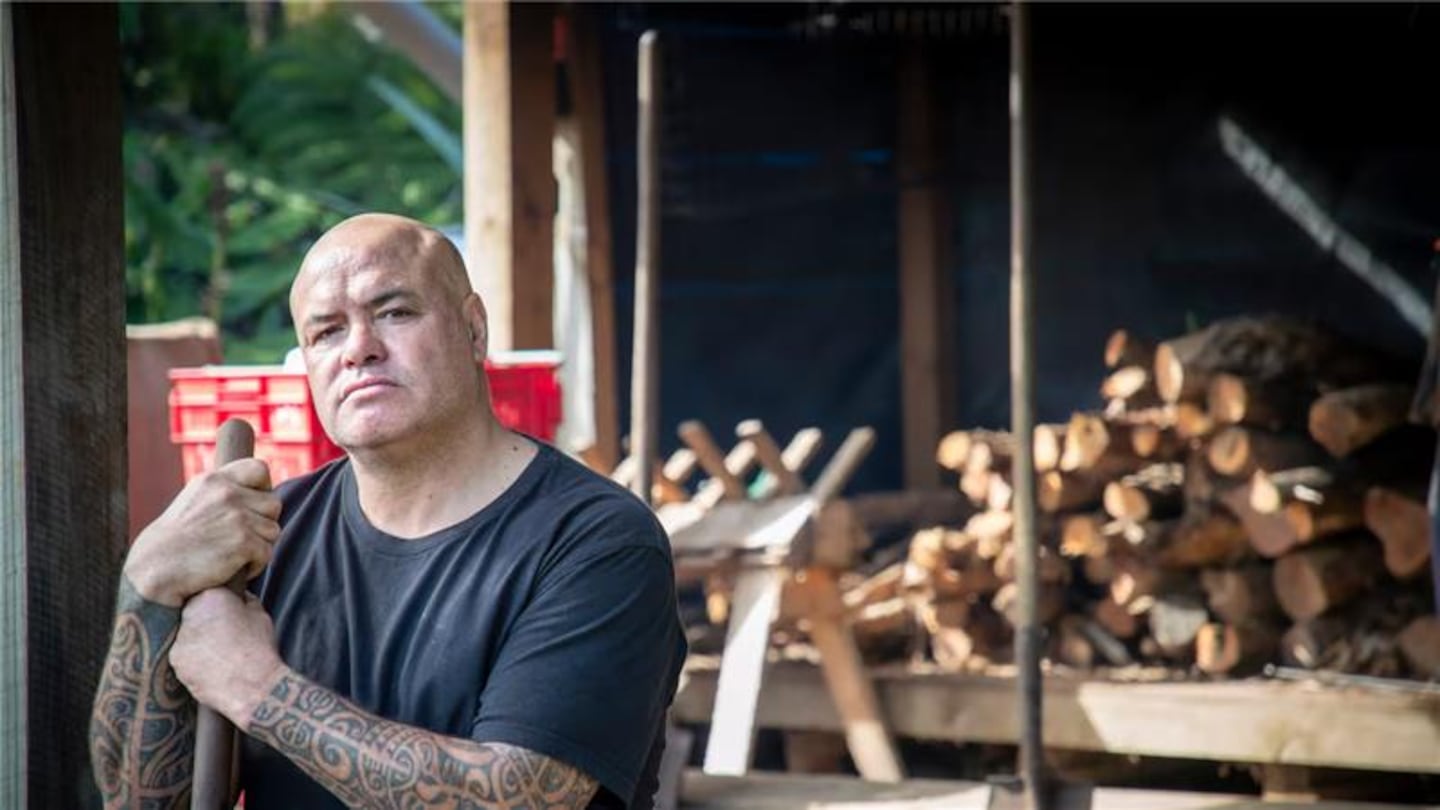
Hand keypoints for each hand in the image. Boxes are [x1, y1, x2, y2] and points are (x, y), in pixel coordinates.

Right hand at [124, 459, 280, 605]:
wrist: (154, 569)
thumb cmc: (173, 542)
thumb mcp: (194, 502)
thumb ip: (223, 494)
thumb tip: (262, 495)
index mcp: (213, 480)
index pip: (259, 468)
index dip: (264, 488)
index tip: (254, 506)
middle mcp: (227, 493)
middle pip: (273, 504)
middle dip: (262, 523)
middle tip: (240, 539)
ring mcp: (237, 516)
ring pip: (273, 530)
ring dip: (259, 546)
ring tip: (233, 555)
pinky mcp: (243, 541)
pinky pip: (267, 553)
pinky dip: (255, 565)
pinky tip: (232, 569)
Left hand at [171, 588, 285, 726]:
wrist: (254, 686)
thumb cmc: (259, 649)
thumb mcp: (259, 614)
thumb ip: (243, 600)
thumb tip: (237, 597)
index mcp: (212, 596)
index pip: (206, 592)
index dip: (216, 604)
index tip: (225, 612)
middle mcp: (189, 614)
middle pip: (191, 612)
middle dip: (203, 621)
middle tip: (220, 633)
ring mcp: (179, 640)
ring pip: (185, 636)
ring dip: (197, 641)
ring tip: (217, 653)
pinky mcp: (175, 663)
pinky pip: (183, 657)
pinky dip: (194, 660)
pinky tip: (211, 666)